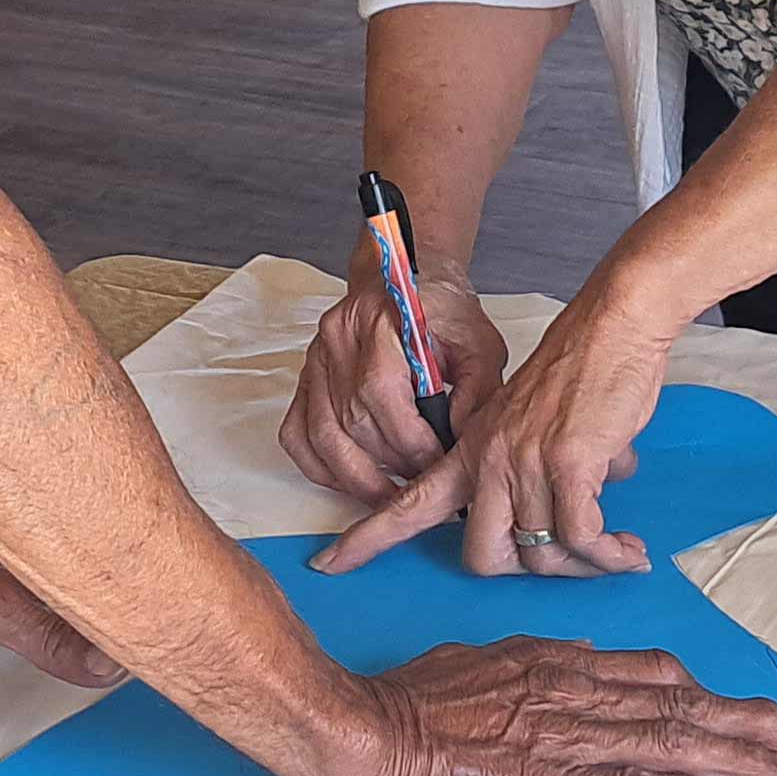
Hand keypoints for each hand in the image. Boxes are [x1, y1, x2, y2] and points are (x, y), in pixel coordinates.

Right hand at [279, 275, 509, 500]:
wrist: (406, 278)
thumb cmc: (443, 311)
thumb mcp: (480, 346)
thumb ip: (477, 395)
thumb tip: (458, 447)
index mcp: (381, 322)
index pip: (382, 397)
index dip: (410, 444)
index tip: (435, 469)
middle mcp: (339, 339)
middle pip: (352, 422)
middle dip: (389, 467)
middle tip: (417, 489)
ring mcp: (316, 359)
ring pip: (321, 436)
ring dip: (355, 477)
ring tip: (387, 497)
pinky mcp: (306, 377)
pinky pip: (296, 433)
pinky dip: (319, 466)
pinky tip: (349, 479)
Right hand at [314, 635, 776, 775]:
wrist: (356, 732)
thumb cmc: (396, 706)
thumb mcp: (468, 668)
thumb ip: (518, 676)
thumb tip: (544, 679)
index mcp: (555, 664)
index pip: (652, 676)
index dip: (708, 696)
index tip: (750, 714)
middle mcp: (576, 691)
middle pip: (684, 704)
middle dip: (753, 726)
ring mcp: (568, 736)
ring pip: (677, 741)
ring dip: (745, 760)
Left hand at [315, 285, 674, 578]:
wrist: (612, 326)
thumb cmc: (581, 373)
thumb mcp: (531, 422)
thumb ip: (530, 468)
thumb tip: (565, 510)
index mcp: (470, 451)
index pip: (405, 503)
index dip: (366, 539)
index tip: (327, 565)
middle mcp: (488, 461)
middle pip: (484, 557)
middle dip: (531, 572)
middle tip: (573, 561)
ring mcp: (525, 464)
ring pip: (541, 555)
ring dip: (586, 565)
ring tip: (620, 552)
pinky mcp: (569, 466)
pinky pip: (582, 538)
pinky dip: (609, 554)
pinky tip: (632, 552)